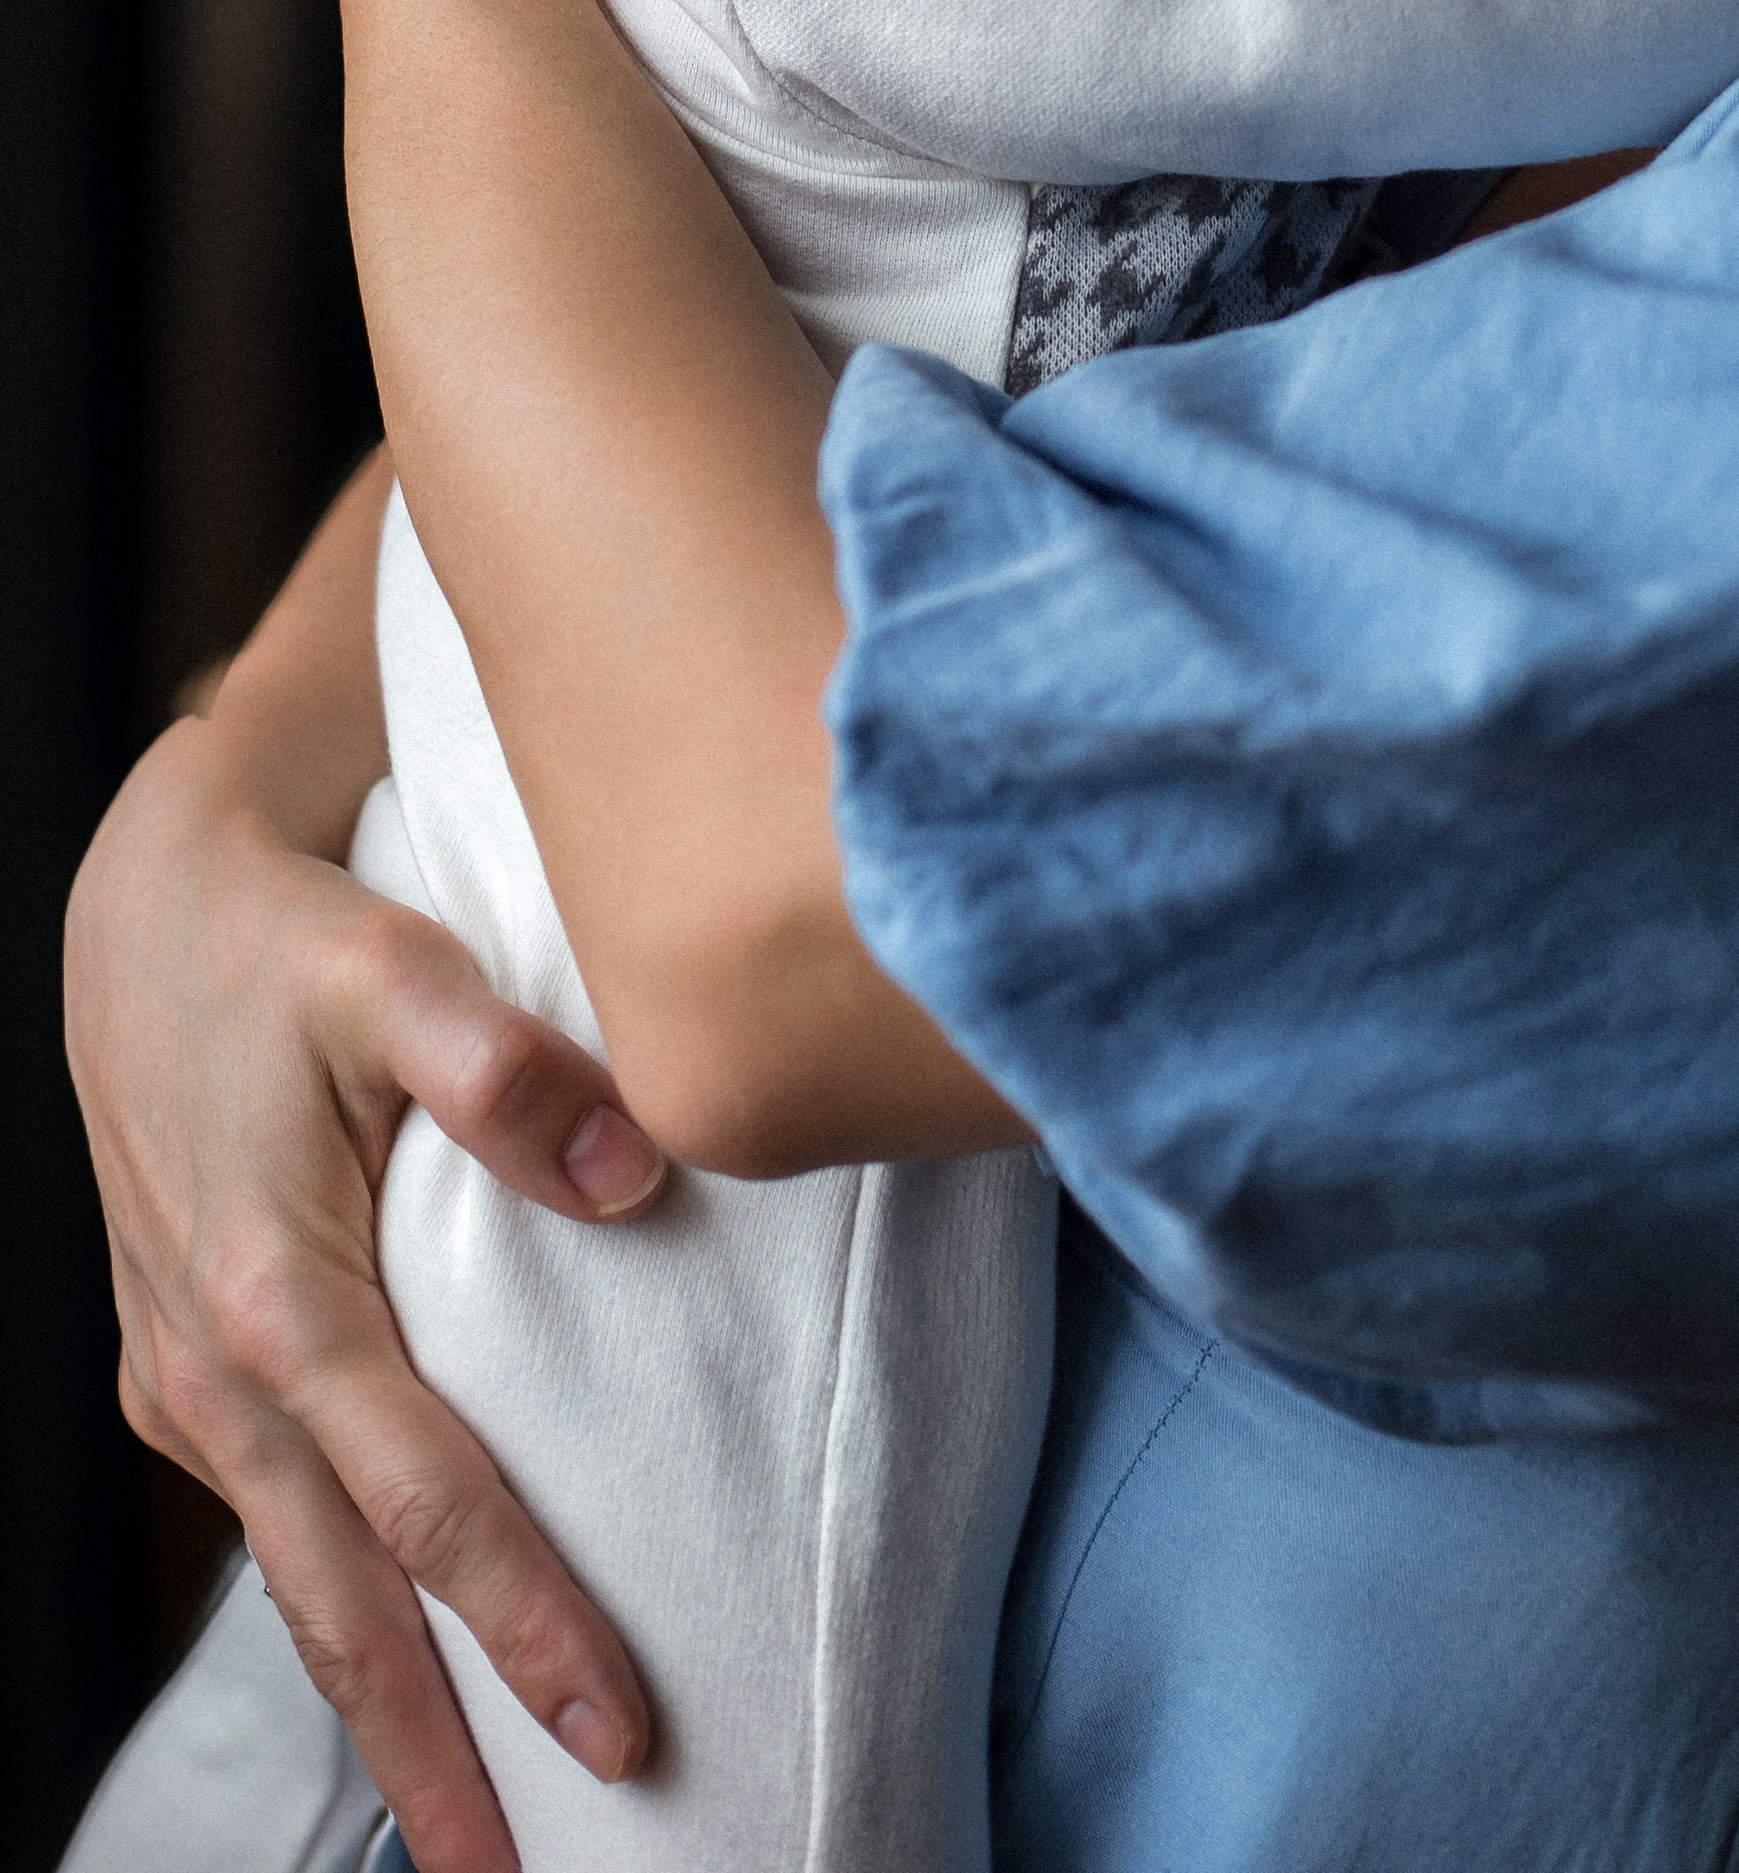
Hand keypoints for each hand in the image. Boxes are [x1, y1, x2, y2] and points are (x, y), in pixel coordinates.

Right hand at [67, 715, 665, 1872]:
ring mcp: (187, 1386)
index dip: (524, 1622)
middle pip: (345, 1605)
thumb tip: (636, 1176)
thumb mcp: (400, 968)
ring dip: (383, 1712)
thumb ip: (511, 1072)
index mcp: (275, 1297)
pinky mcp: (184, 1372)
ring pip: (302, 1583)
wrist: (151, 908)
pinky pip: (276, 1524)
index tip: (621, 1730)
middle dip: (435, 1759)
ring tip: (468, 1834)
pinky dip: (339, 1609)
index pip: (428, 1503)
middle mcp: (215, 1370)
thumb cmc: (292, 937)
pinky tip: (397, 1666)